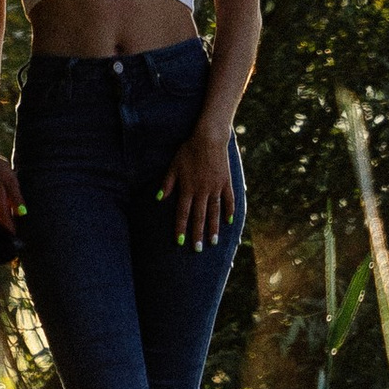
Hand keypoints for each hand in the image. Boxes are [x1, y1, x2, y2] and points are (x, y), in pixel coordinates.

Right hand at [0, 139, 23, 227]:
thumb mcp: (11, 182)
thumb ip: (16, 199)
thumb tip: (23, 215)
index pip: (7, 228)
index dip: (15, 235)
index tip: (24, 238)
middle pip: (1, 227)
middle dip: (11, 230)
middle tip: (22, 231)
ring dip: (4, 223)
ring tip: (15, 221)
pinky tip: (5, 212)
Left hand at [161, 119, 236, 252]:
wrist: (209, 138)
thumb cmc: (188, 151)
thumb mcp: (174, 165)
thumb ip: (168, 183)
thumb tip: (159, 199)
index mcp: (188, 188)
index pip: (183, 212)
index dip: (181, 228)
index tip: (180, 242)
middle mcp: (202, 191)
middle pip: (199, 216)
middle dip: (197, 234)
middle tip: (198, 249)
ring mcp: (215, 187)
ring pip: (214, 212)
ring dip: (213, 228)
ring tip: (213, 242)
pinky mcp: (226, 182)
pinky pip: (228, 200)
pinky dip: (229, 211)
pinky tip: (229, 222)